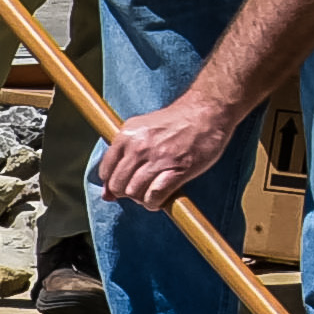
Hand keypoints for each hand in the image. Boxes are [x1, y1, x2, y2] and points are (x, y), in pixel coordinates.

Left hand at [96, 95, 234, 211]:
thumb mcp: (141, 130)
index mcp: (127, 135)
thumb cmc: (175, 122)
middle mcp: (139, 146)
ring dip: (142, 199)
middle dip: (127, 193)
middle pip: (118, 185)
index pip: (106, 171)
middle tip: (140, 189)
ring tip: (152, 193)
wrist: (208, 111)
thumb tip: (106, 194)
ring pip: (135, 192)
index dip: (113, 183)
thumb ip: (121, 157)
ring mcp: (158, 158)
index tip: (124, 184)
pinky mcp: (178, 168)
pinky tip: (160, 199)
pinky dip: (155, 202)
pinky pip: (155, 195)